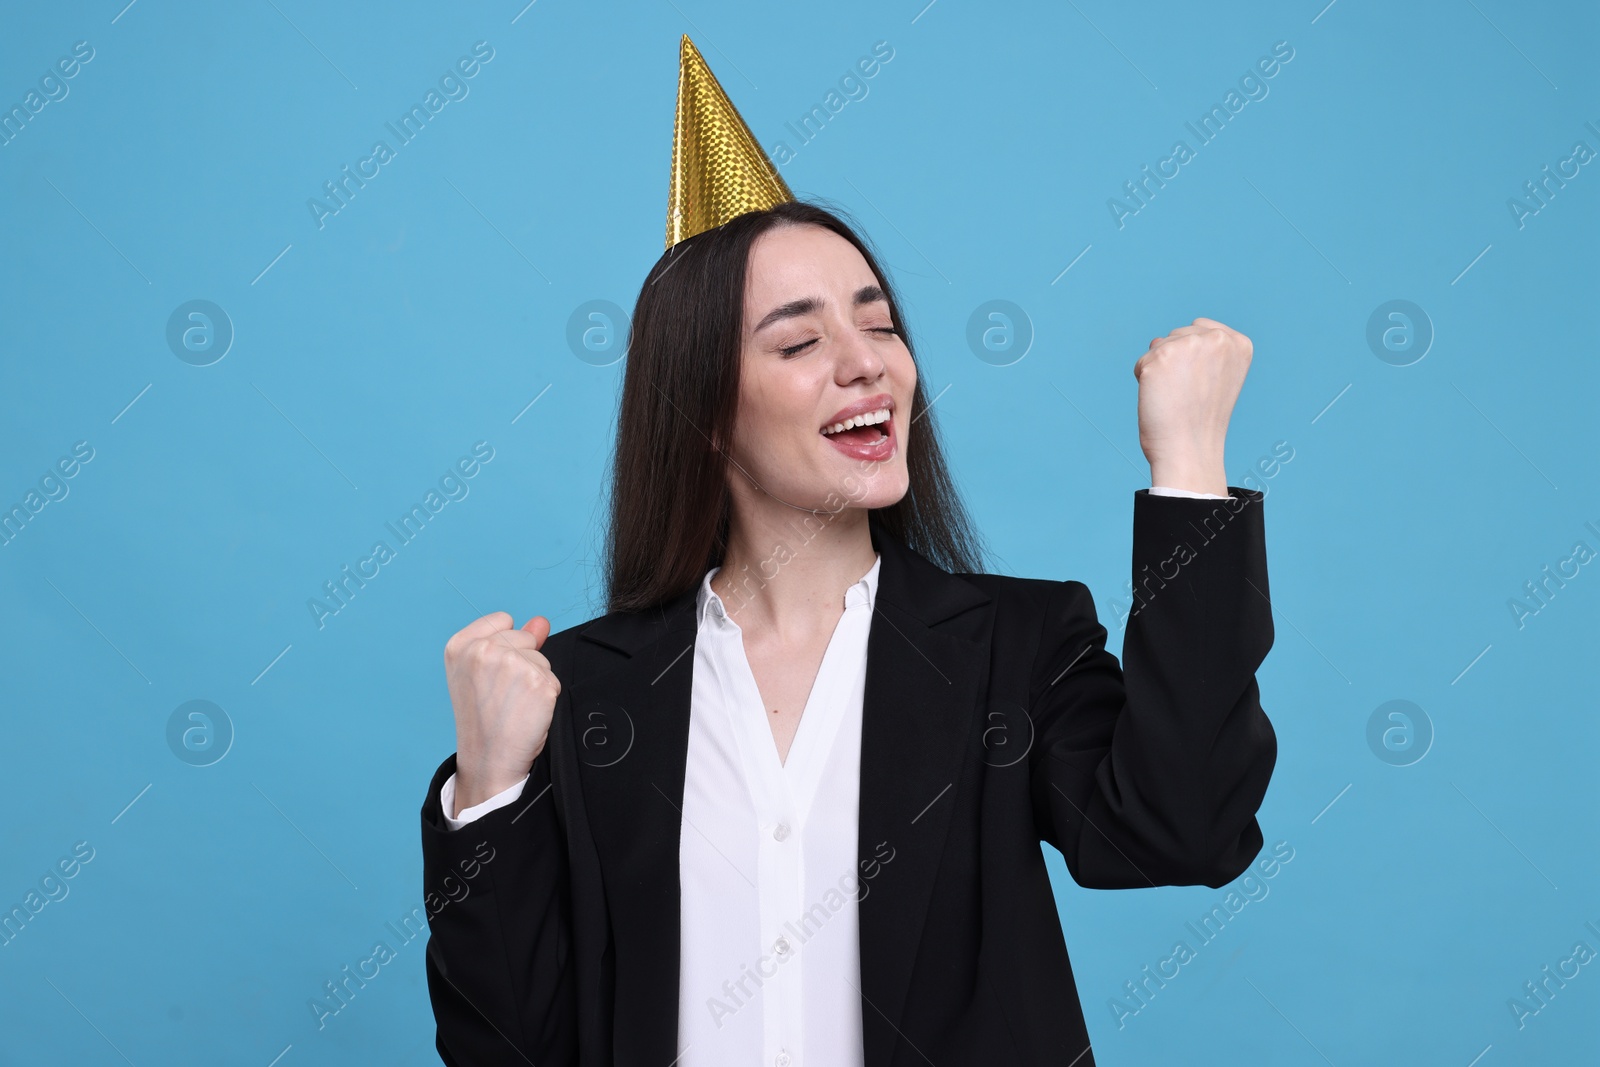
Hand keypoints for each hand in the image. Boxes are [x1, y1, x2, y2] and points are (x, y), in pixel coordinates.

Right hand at [444, 612, 559, 815]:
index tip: (491, 674)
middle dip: (522, 662)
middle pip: (525, 637)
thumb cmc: (482, 719)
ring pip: (542, 658)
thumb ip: (512, 639)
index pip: (502, 620)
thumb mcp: (482, 673)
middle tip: (502, 694)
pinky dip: (546, 697)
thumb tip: (541, 622)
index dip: (505, 645)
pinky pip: (553, 679)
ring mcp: (512, 665)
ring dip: (535, 680)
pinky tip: (527, 713)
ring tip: (513, 704)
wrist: (488, 760)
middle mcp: (484, 650)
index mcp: (460, 645)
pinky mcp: (538, 682)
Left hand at [1133, 317, 1251, 494]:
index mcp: (1239, 343)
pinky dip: (1144, 381)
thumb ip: (1205, 352)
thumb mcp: (1219, 377)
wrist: (1190, 449)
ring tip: (1176, 396)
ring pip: (1158, 346)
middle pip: (1178, 334)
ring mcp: (1189, 345)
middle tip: (1188, 394)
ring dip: (1159, 370)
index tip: (1202, 384)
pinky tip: (1161, 399)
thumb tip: (1159, 341)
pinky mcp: (1161, 356)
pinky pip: (1142, 363)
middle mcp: (1217, 339)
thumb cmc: (1202, 420)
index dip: (1193, 357)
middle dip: (1176, 361)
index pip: (1200, 328)